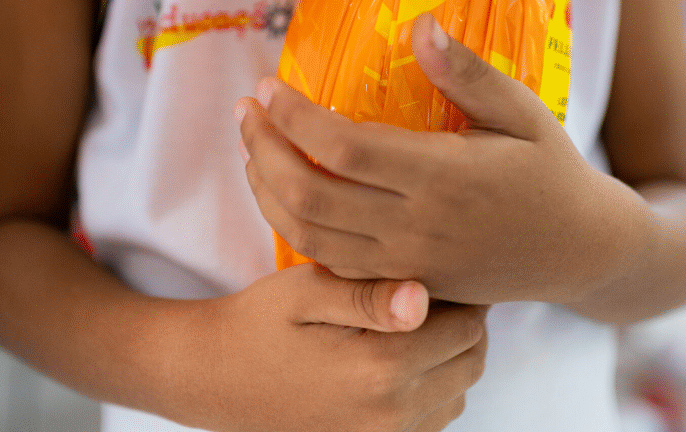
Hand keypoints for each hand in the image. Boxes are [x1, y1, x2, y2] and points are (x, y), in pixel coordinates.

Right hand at [174, 263, 485, 431]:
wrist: (215, 377)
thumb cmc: (260, 323)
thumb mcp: (306, 291)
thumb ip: (368, 293)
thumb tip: (423, 296)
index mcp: (380, 368)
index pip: (467, 324)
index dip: (463, 290)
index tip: (441, 268)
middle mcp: (391, 413)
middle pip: (471, 360)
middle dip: (464, 321)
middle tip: (433, 291)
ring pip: (460, 391)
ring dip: (451, 355)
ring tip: (414, 323)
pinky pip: (434, 419)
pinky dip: (432, 386)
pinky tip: (399, 356)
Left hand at [236, 13, 629, 305]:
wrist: (579, 251)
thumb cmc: (550, 170)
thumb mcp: (521, 113)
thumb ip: (467, 73)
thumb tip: (420, 24)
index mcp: (444, 177)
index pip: (344, 148)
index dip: (293, 117)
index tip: (268, 86)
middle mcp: (416, 225)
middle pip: (309, 195)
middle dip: (263, 150)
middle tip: (246, 111)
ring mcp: (406, 262)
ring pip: (308, 236)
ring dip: (266, 190)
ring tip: (251, 148)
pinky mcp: (402, 283)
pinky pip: (329, 264)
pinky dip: (293, 228)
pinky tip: (282, 192)